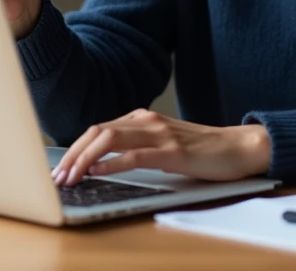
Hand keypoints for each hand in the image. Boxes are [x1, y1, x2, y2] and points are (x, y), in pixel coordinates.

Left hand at [51, 109, 271, 185]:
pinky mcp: (173, 151)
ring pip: (110, 139)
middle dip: (72, 154)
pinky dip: (112, 163)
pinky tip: (98, 172)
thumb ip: (136, 146)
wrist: (238, 147)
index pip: (98, 129)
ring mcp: (160, 133)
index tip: (60, 167)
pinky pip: (135, 155)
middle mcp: (148, 120)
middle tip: (57, 176)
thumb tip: (101, 163)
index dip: (74, 148)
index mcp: (142, 117)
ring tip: (71, 177)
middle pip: (98, 132)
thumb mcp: (162, 143)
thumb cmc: (201, 150)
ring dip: (85, 160)